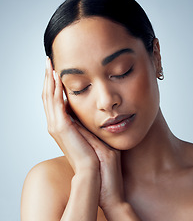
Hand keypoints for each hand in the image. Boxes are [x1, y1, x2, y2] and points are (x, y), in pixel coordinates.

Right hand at [42, 58, 125, 213]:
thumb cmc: (101, 158)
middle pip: (49, 97)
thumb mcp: (95, 135)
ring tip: (49, 64)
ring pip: (48, 98)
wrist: (99, 175)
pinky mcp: (60, 128)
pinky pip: (54, 103)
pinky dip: (54, 89)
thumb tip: (96, 111)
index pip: (56, 101)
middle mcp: (57, 126)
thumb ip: (90, 124)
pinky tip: (55, 76)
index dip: (55, 86)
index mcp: (65, 127)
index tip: (58, 70)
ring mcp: (57, 127)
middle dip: (49, 78)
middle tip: (49, 61)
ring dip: (49, 80)